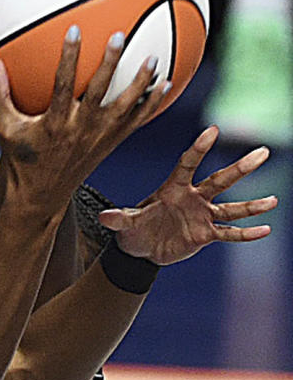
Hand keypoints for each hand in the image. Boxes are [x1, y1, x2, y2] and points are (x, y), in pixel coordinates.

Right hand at [0, 28, 161, 216]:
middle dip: (110, 63)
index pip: (64, 84)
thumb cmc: (22, 160)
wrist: (41, 196)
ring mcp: (99, 137)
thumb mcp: (6, 129)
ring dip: (141, 83)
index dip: (70, 57)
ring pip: (125, 107)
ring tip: (154, 58)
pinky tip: (165, 86)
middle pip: (100, 91)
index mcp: (55, 123)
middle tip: (120, 37)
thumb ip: (1, 95)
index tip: (75, 30)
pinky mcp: (110, 144)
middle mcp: (80, 129)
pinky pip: (135, 123)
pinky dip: (151, 104)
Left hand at [98, 126, 276, 263]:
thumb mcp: (125, 224)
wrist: (142, 248)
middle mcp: (192, 197)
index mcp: (173, 187)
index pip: (188, 164)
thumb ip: (119, 219)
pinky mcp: (206, 235)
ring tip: (274, 200)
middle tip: (263, 151)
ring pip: (231, 207)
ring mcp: (202, 215)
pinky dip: (245, 233)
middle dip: (241, 167)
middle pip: (220, 180)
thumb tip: (105, 218)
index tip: (213, 130)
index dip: (199, 148)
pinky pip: (229, 233)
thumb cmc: (134, 228)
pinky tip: (265, 230)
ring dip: (252, 205)